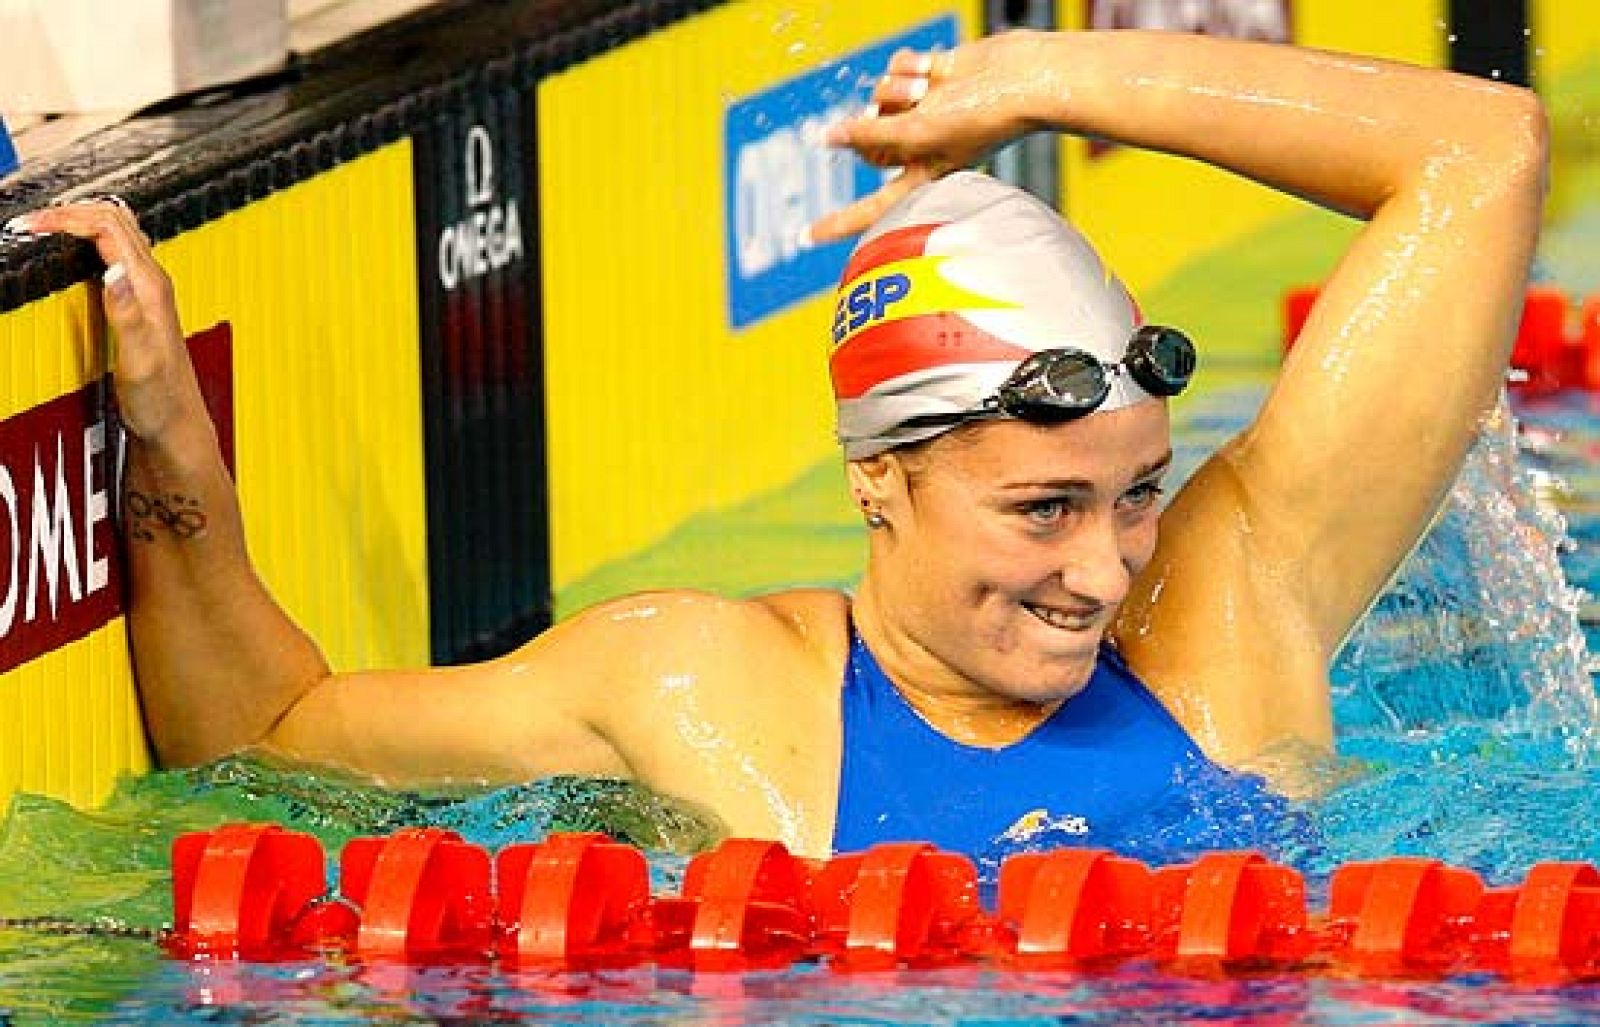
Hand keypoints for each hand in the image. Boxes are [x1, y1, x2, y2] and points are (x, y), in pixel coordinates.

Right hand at [7, 200, 204, 442]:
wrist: (176, 425)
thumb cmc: (160, 400)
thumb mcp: (139, 360)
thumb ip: (127, 314)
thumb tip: (114, 270)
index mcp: (150, 288)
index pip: (109, 226)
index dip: (66, 217)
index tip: (30, 226)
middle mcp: (153, 283)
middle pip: (113, 219)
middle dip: (68, 212)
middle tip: (29, 224)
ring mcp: (147, 291)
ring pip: (114, 233)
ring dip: (77, 222)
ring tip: (41, 231)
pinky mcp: (138, 302)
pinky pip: (112, 254)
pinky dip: (84, 242)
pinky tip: (66, 256)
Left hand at [810, 32, 1050, 242]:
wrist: (1019, 76)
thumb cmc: (982, 116)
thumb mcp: (920, 133)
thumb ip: (871, 137)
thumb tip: (829, 137)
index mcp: (922, 177)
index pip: (871, 206)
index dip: (839, 222)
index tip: (806, 236)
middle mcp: (920, 148)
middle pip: (867, 138)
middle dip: (877, 120)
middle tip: (904, 112)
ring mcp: (924, 112)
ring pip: (878, 98)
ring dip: (897, 89)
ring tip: (929, 88)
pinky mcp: (928, 79)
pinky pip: (894, 69)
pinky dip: (909, 67)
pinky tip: (934, 69)